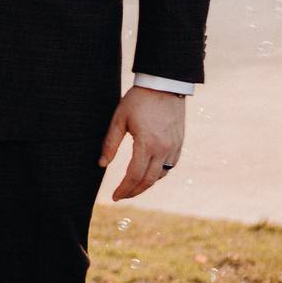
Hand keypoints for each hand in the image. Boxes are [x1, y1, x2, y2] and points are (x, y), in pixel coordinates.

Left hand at [98, 85, 185, 200]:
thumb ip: (110, 143)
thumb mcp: (119, 119)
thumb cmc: (138, 100)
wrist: (165, 85)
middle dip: (134, 191)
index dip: (123, 189)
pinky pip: (170, 166)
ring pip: (160, 175)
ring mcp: (174, 147)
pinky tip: (148, 173)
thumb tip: (101, 164)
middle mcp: (163, 149)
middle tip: (121, 196)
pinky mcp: (179, 144)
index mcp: (147, 143)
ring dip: (146, 184)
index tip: (114, 197)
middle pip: (148, 180)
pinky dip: (158, 174)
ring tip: (132, 186)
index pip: (134, 175)